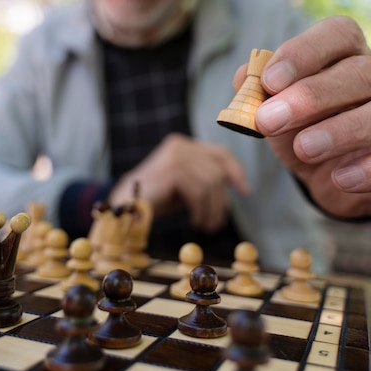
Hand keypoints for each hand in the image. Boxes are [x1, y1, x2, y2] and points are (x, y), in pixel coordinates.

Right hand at [108, 133, 249, 232]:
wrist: (125, 205)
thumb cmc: (155, 199)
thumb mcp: (185, 185)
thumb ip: (205, 179)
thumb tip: (236, 186)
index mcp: (183, 144)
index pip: (219, 153)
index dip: (236, 171)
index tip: (245, 192)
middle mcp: (180, 145)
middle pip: (217, 172)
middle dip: (221, 201)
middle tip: (216, 224)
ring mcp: (175, 154)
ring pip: (210, 183)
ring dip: (212, 210)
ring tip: (206, 226)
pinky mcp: (172, 168)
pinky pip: (199, 192)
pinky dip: (201, 210)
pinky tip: (196, 222)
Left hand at [236, 16, 370, 217]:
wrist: (327, 174)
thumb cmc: (299, 127)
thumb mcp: (273, 108)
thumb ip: (256, 90)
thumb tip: (244, 77)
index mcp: (344, 54)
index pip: (336, 34)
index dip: (303, 53)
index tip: (269, 81)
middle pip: (358, 73)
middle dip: (311, 97)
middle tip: (268, 120)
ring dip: (339, 131)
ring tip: (303, 148)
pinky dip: (366, 168)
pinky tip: (339, 178)